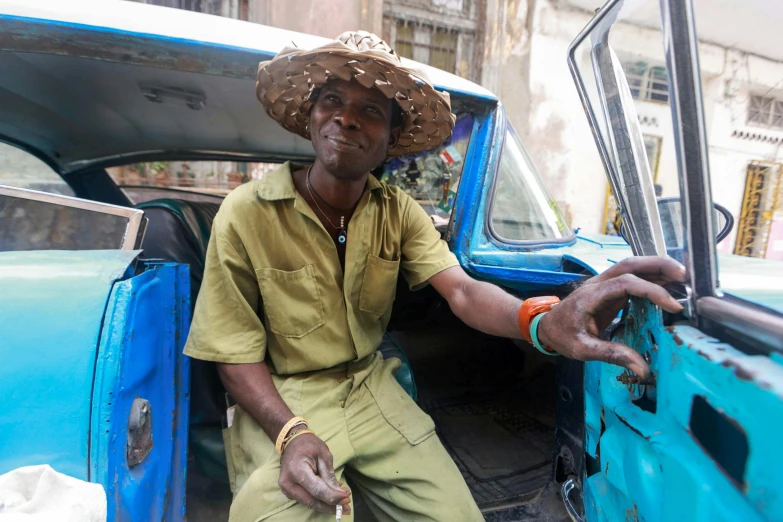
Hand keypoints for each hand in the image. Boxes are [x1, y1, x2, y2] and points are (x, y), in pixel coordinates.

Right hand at [278, 433, 350, 514]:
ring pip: (309, 503)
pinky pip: (306, 499)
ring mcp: (286, 489)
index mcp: (296, 470)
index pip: (316, 489)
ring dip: (327, 504)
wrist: (292, 442)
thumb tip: (340, 494)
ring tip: (342, 502)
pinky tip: (331, 496)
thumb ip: (330, 475)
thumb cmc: (309, 445)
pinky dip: (320, 499)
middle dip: (331, 506)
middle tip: (347, 507)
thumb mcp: (324, 455)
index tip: (346, 498)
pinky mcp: (289, 492)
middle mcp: (288, 482)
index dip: (332, 496)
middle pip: (312, 501)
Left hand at [537, 256, 685, 378]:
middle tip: (684, 274)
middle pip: (629, 264)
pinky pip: (631, 278)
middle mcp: (597, 284)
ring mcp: (603, 284)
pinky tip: (667, 285)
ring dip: (656, 268)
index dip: (651, 291)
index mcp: (590, 296)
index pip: (625, 284)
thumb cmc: (562, 336)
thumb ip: (612, 355)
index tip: (672, 305)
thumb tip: (643, 369)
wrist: (546, 326)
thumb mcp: (583, 349)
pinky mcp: (608, 289)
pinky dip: (650, 278)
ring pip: (631, 267)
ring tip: (682, 278)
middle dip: (657, 265)